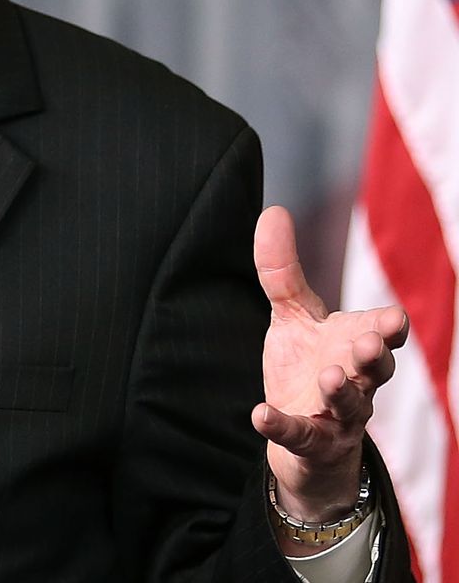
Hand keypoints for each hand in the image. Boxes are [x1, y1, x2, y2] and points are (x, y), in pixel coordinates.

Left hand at [251, 205, 407, 546]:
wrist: (302, 431)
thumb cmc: (307, 363)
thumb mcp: (292, 315)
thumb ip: (282, 270)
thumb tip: (273, 211)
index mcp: (356, 344)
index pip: (384, 333)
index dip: (389, 326)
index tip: (392, 319)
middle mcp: (358, 380)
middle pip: (377, 369)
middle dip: (375, 356)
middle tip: (368, 343)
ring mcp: (339, 415)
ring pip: (352, 405)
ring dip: (343, 391)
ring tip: (330, 377)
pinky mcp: (313, 441)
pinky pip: (300, 435)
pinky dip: (281, 425)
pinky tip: (259, 415)